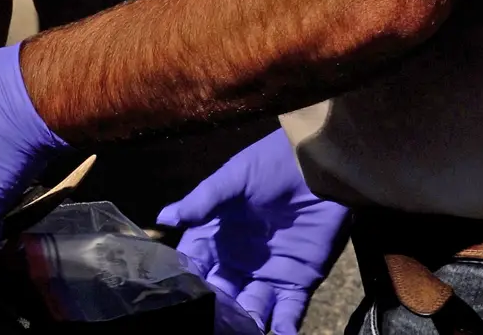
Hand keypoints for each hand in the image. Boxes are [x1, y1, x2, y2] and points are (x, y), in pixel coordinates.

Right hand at [157, 129, 349, 334]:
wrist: (319, 165)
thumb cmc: (271, 166)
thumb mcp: (233, 179)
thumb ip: (202, 201)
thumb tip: (163, 218)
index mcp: (216, 239)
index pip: (196, 267)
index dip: (189, 283)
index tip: (182, 298)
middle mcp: (237, 263)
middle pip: (221, 296)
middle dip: (217, 311)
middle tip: (215, 322)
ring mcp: (268, 275)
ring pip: (251, 310)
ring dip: (246, 324)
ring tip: (243, 331)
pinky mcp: (299, 282)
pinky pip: (288, 313)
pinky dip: (283, 329)